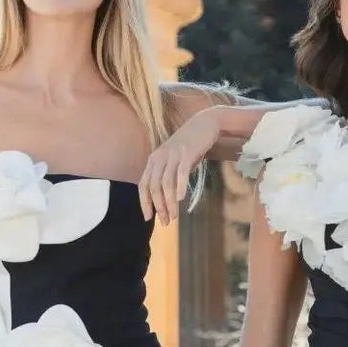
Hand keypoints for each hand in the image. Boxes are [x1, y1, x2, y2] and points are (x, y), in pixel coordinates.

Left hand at [139, 108, 219, 225]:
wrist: (203, 124)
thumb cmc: (189, 147)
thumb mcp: (174, 161)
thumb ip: (168, 177)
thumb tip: (167, 200)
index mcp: (153, 161)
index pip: (144, 185)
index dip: (144, 203)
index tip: (149, 218)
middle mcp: (159, 158)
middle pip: (154, 187)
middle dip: (159, 207)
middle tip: (166, 222)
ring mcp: (173, 155)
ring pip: (166, 183)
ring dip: (169, 202)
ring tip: (174, 216)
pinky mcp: (186, 154)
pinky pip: (181, 173)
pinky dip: (180, 186)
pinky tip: (180, 199)